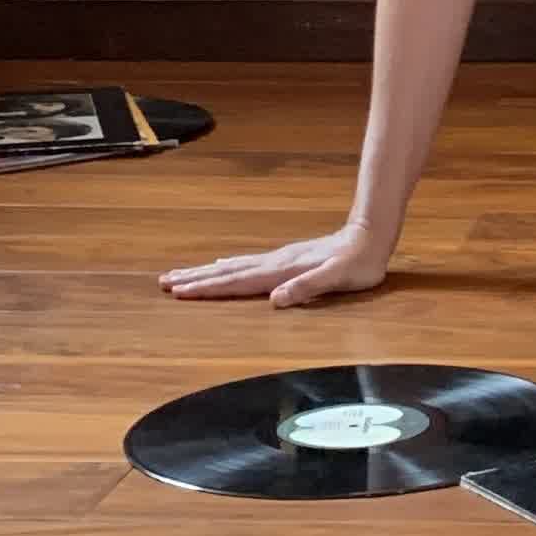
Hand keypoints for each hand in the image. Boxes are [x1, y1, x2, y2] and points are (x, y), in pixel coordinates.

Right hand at [159, 222, 389, 307]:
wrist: (370, 237)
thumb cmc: (357, 264)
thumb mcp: (337, 279)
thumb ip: (306, 287)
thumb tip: (276, 299)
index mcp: (281, 271)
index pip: (237, 282)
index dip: (207, 288)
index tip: (179, 291)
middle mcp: (274, 263)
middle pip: (227, 272)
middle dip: (195, 279)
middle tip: (165, 282)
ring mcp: (278, 259)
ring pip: (233, 266)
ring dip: (206, 272)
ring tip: (182, 275)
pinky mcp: (285, 259)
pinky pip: (246, 265)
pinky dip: (227, 268)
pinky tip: (222, 268)